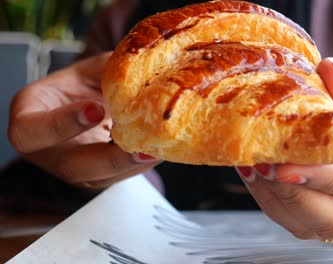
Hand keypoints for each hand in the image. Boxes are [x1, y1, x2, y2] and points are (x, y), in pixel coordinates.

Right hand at [8, 53, 159, 188]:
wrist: (89, 106)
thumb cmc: (81, 86)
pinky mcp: (101, 178)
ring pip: (103, 177)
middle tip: (143, 149)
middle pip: (74, 167)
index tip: (95, 109)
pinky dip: (142, 164)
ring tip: (161, 149)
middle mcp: (50, 154)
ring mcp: (76, 171)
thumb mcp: (88, 71)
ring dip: (135, 165)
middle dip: (112, 160)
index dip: (63, 123)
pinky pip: (121, 176)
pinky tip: (162, 150)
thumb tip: (141, 65)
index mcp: (30, 123)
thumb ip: (107, 70)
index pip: (35, 131)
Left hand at [236, 45, 332, 239]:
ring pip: (310, 225)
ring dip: (274, 199)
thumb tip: (331, 77)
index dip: (326, 178)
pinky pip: (296, 218)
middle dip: (294, 196)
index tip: (286, 167)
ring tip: (249, 165)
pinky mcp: (329, 213)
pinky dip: (269, 197)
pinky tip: (251, 169)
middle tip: (260, 165)